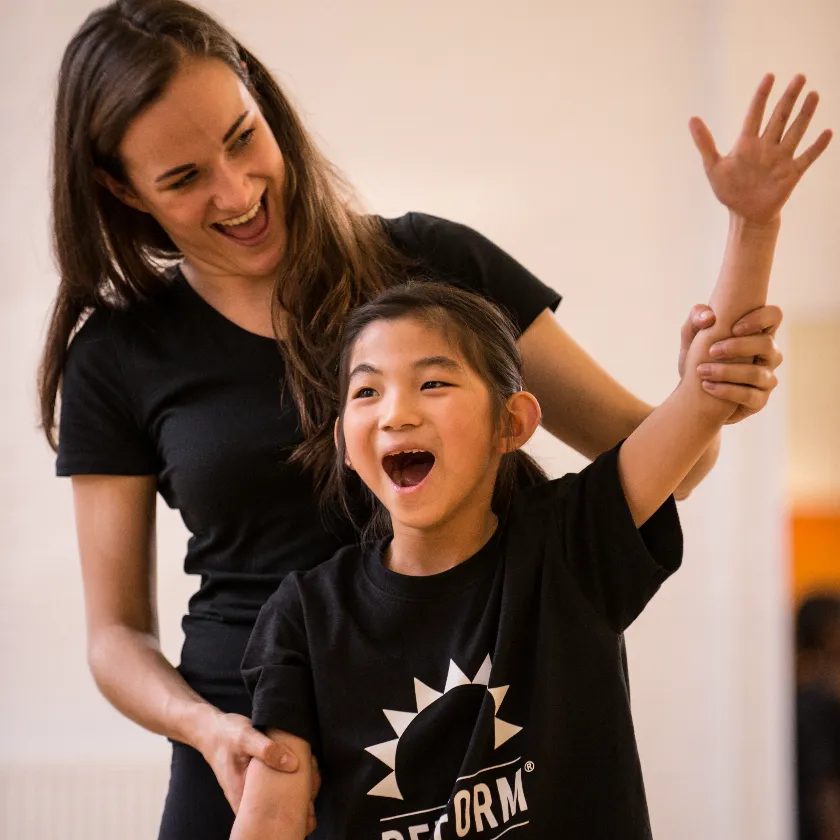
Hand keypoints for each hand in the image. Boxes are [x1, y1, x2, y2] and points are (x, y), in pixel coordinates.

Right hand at [196, 711, 305, 815]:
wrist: (211, 729)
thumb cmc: (226, 735)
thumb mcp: (245, 737)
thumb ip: (267, 750)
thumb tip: (292, 764)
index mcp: (243, 796)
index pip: (269, 818)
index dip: (290, 814)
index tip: (308, 804)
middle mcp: (248, 797)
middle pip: (278, 809)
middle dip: (299, 801)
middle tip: (313, 785)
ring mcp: (253, 789)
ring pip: (280, 796)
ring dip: (298, 788)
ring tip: (311, 774)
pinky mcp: (259, 779)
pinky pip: (278, 784)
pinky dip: (292, 777)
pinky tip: (302, 766)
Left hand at [678, 303, 781, 422]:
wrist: (692, 394)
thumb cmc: (699, 358)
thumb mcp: (692, 336)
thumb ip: (696, 318)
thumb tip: (708, 317)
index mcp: (757, 334)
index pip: (773, 315)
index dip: (760, 318)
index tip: (734, 327)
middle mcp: (768, 355)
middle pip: (767, 344)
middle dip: (738, 346)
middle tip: (711, 351)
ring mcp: (766, 379)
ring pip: (757, 373)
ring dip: (727, 371)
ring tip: (701, 371)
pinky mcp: (759, 400)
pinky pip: (750, 396)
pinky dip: (727, 391)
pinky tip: (707, 386)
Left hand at [689, 73, 831, 223]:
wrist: (745, 214)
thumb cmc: (729, 190)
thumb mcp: (713, 167)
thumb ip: (704, 143)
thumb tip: (692, 118)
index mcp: (747, 143)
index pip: (755, 114)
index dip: (762, 96)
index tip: (770, 76)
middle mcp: (766, 146)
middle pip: (780, 117)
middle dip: (789, 97)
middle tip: (799, 77)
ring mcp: (781, 158)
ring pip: (795, 131)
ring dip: (805, 114)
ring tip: (813, 94)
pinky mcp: (792, 173)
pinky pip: (807, 157)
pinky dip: (817, 146)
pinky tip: (827, 132)